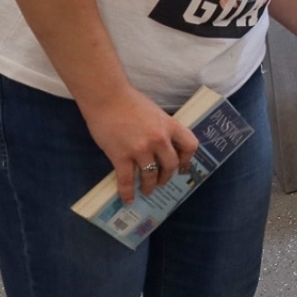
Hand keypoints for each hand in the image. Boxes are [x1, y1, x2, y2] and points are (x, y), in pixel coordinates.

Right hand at [79, 89, 200, 204]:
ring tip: (147, 190)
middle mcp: (159, 139)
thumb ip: (161, 128)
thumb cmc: (129, 102)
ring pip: (150, 175)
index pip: (190, 145)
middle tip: (162, 182)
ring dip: (150, 186)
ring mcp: (140, 149)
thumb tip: (164, 144)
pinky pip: (127, 180)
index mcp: (170, 125)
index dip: (187, 158)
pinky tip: (128, 199)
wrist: (106, 97)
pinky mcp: (121, 156)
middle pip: (171, 165)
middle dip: (167, 176)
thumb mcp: (155, 112)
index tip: (182, 165)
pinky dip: (128, 192)